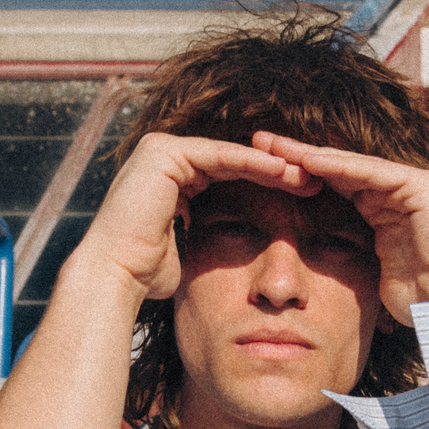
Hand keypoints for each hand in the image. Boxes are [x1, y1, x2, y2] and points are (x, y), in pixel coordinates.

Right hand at [71, 131, 321, 300]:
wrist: (115, 278)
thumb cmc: (148, 275)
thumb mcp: (190, 250)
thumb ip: (208, 237)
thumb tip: (233, 253)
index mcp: (173, 178)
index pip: (231, 174)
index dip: (269, 185)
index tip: (305, 197)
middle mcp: (165, 157)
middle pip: (233, 160)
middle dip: (275, 171)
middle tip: (313, 181)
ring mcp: (161, 150)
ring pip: (230, 154)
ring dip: (271, 165)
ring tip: (306, 177)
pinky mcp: (163, 152)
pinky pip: (218, 156)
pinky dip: (251, 163)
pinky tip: (283, 172)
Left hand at [252, 130, 428, 323]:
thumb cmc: (417, 302)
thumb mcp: (366, 276)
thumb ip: (345, 258)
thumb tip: (307, 275)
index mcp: (380, 212)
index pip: (332, 185)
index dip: (296, 176)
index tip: (257, 171)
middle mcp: (393, 193)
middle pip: (337, 167)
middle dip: (296, 154)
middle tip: (257, 141)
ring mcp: (408, 185)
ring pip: (350, 164)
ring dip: (311, 153)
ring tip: (274, 145)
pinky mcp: (419, 186)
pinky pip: (371, 172)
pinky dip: (339, 166)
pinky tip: (308, 160)